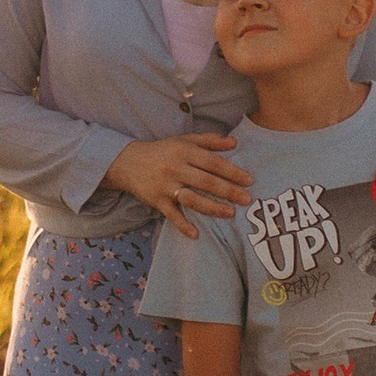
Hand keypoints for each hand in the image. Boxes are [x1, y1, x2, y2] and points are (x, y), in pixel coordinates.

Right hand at [103, 130, 254, 238]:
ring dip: (212, 207)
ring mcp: (165, 186)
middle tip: (246, 199)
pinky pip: (172, 215)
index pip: (212, 162)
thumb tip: (235, 143)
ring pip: (192, 199)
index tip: (249, 180)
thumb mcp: (184, 140)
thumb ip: (209, 141)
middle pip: (205, 181)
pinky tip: (196, 234)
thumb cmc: (162, 151)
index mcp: (184, 151)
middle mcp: (175, 168)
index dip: (232, 171)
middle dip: (228, 191)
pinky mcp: (156, 201)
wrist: (127, 162)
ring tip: (230, 213)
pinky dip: (183, 225)